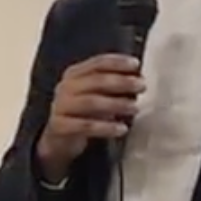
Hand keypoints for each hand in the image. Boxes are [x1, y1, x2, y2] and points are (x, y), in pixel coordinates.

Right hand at [34, 54, 147, 175]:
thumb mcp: (96, 94)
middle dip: (122, 82)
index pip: (97, 63)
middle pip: (96, 80)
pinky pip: (86, 126)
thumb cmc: (83, 113)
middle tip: (141, 86)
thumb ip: (112, 85)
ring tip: (135, 108)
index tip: (136, 65)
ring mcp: (61, 106)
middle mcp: (65, 87)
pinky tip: (122, 129)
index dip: (118, 62)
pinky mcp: (60, 126)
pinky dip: (106, 127)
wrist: (59, 138)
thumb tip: (138, 79)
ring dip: (116, 104)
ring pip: (91, 102)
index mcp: (74, 74)